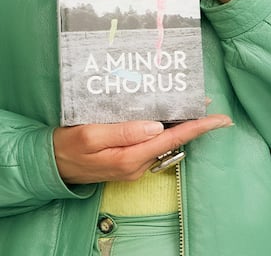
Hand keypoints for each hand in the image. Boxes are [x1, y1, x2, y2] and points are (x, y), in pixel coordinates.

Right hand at [53, 115, 233, 183]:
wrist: (50, 166)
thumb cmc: (66, 148)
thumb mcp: (90, 135)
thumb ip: (123, 131)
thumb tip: (155, 126)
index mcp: (130, 157)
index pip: (172, 138)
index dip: (198, 127)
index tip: (220, 119)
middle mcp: (137, 164)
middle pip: (172, 139)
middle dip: (192, 122)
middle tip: (207, 103)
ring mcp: (133, 165)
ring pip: (163, 141)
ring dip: (178, 125)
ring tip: (191, 105)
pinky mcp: (127, 161)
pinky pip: (150, 143)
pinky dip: (162, 129)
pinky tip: (166, 117)